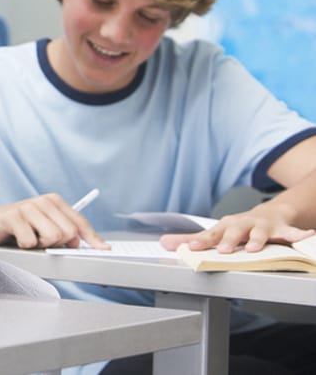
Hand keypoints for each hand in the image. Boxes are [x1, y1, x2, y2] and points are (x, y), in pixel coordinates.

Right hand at [0, 193, 107, 249]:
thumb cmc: (15, 228)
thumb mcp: (42, 228)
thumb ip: (62, 233)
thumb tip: (81, 244)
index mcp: (54, 201)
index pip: (80, 222)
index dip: (92, 238)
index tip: (104, 249)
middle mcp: (44, 201)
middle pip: (69, 233)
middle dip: (58, 244)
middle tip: (41, 242)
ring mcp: (28, 207)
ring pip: (53, 237)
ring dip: (40, 245)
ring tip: (29, 239)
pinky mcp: (13, 216)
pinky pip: (30, 242)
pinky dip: (24, 246)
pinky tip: (16, 238)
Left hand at [160, 201, 315, 253]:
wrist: (269, 213)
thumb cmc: (238, 227)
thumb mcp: (214, 232)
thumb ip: (190, 239)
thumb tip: (163, 242)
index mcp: (224, 227)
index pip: (210, 236)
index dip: (201, 242)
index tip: (192, 249)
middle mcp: (242, 225)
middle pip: (234, 233)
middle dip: (229, 241)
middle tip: (224, 250)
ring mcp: (261, 227)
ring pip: (259, 233)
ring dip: (256, 240)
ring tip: (253, 248)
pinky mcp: (281, 230)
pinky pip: (291, 233)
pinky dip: (299, 235)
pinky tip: (307, 237)